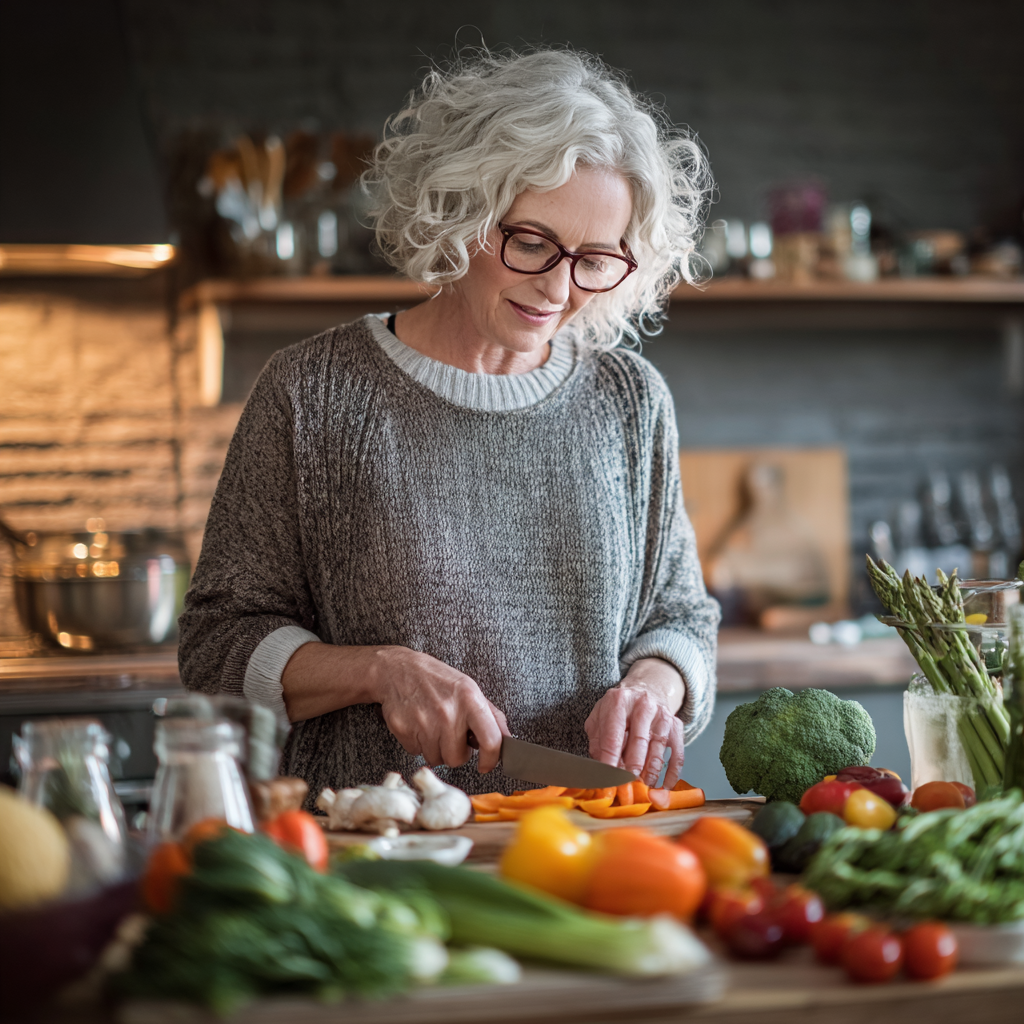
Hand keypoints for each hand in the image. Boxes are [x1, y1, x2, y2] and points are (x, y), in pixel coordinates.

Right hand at [371, 647, 508, 772]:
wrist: (397, 670)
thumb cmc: (436, 680)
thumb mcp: (468, 688)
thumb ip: (490, 715)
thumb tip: (508, 740)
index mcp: (470, 700)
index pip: (491, 740)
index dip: (491, 759)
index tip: (486, 765)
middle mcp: (448, 712)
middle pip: (457, 759)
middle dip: (455, 752)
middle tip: (450, 734)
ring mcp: (424, 723)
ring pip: (436, 759)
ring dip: (435, 748)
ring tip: (432, 725)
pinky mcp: (404, 730)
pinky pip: (417, 753)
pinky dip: (418, 743)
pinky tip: (417, 724)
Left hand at [583, 658, 685, 787]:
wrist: (646, 691)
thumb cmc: (619, 710)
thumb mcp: (600, 716)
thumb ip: (597, 740)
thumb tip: (602, 766)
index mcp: (619, 701)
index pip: (613, 736)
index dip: (610, 760)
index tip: (608, 777)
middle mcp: (643, 705)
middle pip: (639, 742)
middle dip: (632, 767)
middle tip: (626, 783)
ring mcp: (662, 715)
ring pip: (658, 749)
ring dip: (650, 772)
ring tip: (642, 785)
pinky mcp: (677, 726)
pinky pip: (677, 754)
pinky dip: (671, 773)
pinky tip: (664, 785)